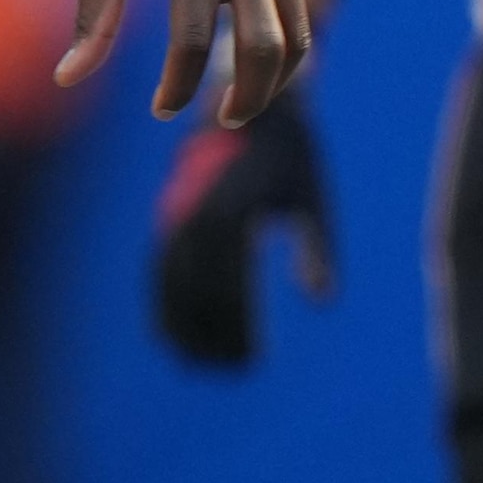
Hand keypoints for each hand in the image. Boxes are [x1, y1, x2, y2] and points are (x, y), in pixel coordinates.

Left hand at [57, 0, 322, 122]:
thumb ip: (92, 19)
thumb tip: (66, 79)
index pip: (194, 44)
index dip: (179, 87)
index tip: (162, 109)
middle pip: (264, 50)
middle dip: (248, 99)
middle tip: (225, 120)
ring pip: (296, 33)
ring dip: (274, 78)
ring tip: (245, 99)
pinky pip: (299, 0)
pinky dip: (282, 32)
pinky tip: (251, 41)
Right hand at [150, 86, 336, 369]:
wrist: (247, 112)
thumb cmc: (291, 159)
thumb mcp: (312, 200)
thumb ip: (316, 250)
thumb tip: (322, 301)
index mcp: (231, 211)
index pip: (229, 285)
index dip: (238, 326)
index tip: (255, 359)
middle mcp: (195, 217)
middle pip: (196, 293)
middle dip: (213, 336)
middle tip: (237, 370)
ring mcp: (175, 220)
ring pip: (171, 288)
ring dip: (185, 330)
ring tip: (203, 366)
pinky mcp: (168, 224)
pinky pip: (159, 276)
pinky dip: (164, 309)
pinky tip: (174, 342)